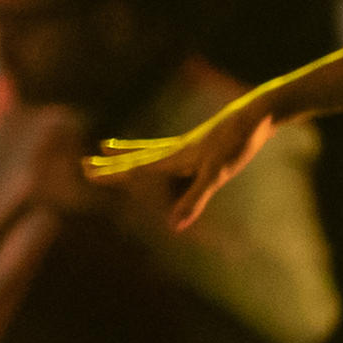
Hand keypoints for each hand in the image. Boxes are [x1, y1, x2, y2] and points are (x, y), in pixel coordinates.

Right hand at [84, 92, 277, 229]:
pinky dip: (151, 148)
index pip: (135, 168)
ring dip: (126, 150)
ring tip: (107, 145)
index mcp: (173, 159)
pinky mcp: (199, 142)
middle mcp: (175, 150)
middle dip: (110, 163)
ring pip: (148, 149)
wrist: (257, 114)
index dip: (112, 173)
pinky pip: (165, 147)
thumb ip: (194, 200)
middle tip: (85, 163)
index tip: (87, 171)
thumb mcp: (217, 175)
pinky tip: (160, 150)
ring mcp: (187, 144)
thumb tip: (174, 227)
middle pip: (135, 158)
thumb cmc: (237, 143)